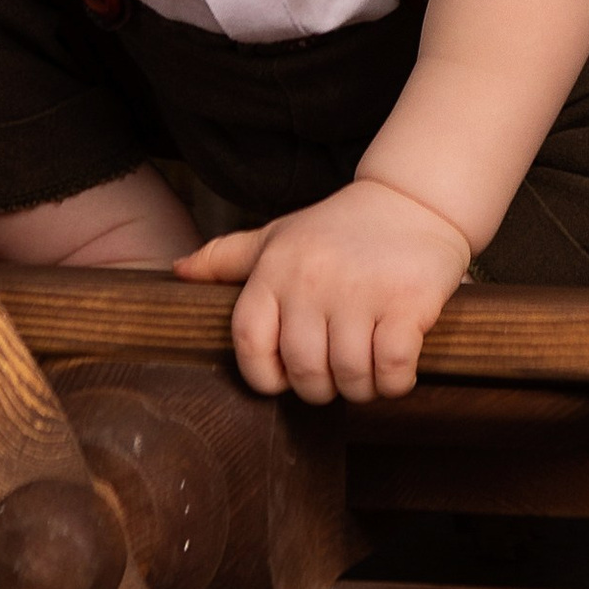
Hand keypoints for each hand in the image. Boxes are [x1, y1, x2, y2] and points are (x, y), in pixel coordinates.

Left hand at [175, 176, 471, 401]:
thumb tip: (176, 272)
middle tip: (337, 373)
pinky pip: (391, 369)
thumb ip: (225, 257)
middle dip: (322, 387)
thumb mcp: (278, 236)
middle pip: (304, 372)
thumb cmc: (338, 229)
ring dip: (362, 388)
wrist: (412, 200)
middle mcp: (311, 280)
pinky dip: (395, 381)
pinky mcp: (406, 303)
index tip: (285, 376)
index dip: (264, 374)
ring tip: (369, 368)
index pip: (249, 343)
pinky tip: (398, 367)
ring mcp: (360, 292)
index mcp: (275, 269)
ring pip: (350, 377)